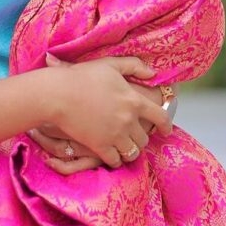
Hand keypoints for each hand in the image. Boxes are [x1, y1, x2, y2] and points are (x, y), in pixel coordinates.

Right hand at [42, 55, 171, 168]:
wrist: (59, 94)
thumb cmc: (83, 77)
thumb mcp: (111, 64)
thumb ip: (134, 66)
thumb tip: (152, 74)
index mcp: (134, 101)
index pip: (161, 116)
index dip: (166, 125)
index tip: (166, 130)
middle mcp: (128, 121)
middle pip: (145, 138)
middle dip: (142, 137)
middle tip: (135, 135)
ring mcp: (115, 136)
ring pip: (133, 152)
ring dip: (130, 150)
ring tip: (125, 146)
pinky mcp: (100, 147)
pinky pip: (116, 160)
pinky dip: (116, 159)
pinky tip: (112, 154)